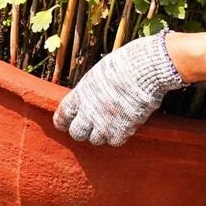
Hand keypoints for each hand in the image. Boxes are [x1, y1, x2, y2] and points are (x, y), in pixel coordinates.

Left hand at [53, 32, 185, 146]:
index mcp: (80, 95)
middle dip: (83, 129)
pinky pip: (115, 142)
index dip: (64, 121)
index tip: (67, 122)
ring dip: (102, 133)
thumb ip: (89, 91)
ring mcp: (104, 124)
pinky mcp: (122, 130)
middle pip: (76, 133)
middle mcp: (88, 112)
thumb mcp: (98, 74)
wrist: (144, 68)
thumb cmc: (124, 64)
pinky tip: (125, 123)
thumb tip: (89, 99)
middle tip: (92, 123)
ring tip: (111, 121)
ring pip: (95, 140)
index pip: (62, 117)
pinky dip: (119, 135)